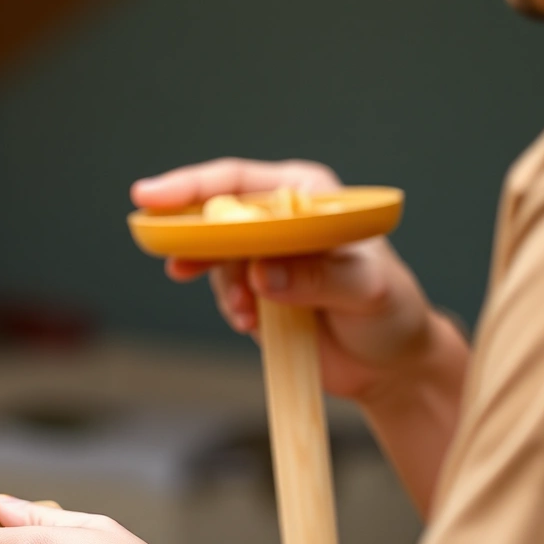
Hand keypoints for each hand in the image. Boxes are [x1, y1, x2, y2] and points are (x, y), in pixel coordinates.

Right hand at [133, 158, 456, 404]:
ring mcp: (266, 255)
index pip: (239, 180)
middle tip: (165, 252)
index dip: (193, 185)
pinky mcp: (258, 291)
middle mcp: (281, 217)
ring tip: (246, 313)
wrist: (391, 363)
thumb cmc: (390, 310)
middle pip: (215, 211)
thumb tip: (262, 274)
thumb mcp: (364, 289)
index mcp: (307, 194)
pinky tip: (251, 322)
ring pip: (215, 257)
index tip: (151, 196)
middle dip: (189, 233)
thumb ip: (315, 277)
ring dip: (221, 284)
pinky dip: (230, 306)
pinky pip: (225, 291)